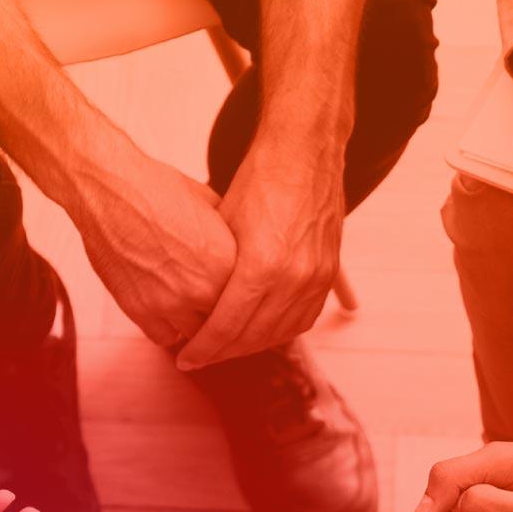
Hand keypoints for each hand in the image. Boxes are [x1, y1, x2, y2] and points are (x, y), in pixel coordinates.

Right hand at [71, 151, 238, 346]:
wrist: (110, 189)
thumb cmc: (159, 188)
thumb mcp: (210, 204)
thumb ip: (228, 235)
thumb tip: (240, 246)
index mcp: (227, 261)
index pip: (249, 299)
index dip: (244, 297)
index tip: (240, 297)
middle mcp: (202, 288)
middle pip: (225, 322)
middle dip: (221, 313)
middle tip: (216, 307)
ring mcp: (169, 302)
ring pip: (196, 335)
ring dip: (196, 323)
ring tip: (192, 309)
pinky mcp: (139, 310)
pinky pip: (164, 337)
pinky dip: (168, 329)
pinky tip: (168, 313)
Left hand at [177, 127, 345, 369]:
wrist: (305, 152)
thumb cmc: (257, 181)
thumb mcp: (223, 225)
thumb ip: (215, 271)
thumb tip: (193, 305)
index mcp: (262, 265)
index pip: (227, 325)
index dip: (203, 348)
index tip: (185, 360)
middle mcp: (294, 278)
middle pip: (253, 336)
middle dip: (222, 352)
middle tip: (200, 357)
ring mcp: (315, 277)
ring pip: (281, 333)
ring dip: (251, 345)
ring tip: (226, 347)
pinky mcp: (327, 273)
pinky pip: (305, 318)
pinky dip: (281, 331)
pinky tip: (261, 333)